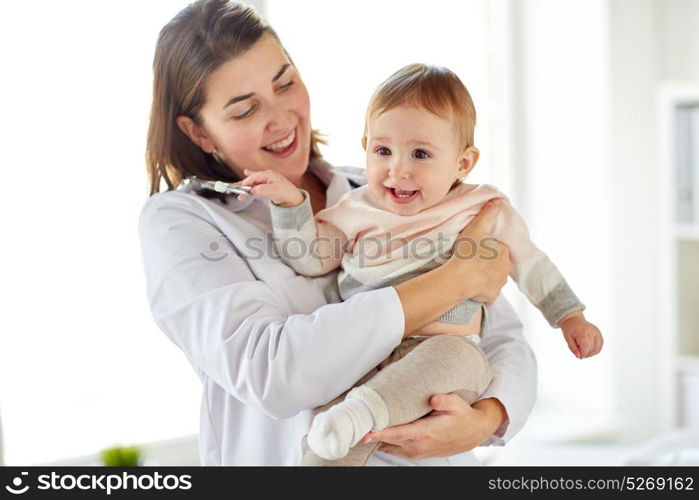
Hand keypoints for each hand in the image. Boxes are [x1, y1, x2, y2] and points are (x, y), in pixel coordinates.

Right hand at [237, 168, 303, 206]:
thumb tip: (252, 190)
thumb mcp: (272, 191)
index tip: (239, 189)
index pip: (253, 178)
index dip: (245, 183)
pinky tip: (246, 174)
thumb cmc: (285, 193)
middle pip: (252, 178)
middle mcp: (267, 175)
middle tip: (233, 187)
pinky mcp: (268, 184)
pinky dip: (251, 184)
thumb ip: (261, 190)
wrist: (293, 197)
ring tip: (237, 187)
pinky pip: (257, 183)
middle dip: (243, 183)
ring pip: (254, 181)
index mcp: (268, 175)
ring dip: (246, 185)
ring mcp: (268, 179)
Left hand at [359, 394, 505, 459]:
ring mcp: (417, 451)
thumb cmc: (463, 417)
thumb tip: (433, 398)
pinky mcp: (417, 452)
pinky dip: (385, 442)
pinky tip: (377, 433)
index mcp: (425, 433)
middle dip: (372, 434)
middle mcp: (419, 445)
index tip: (364, 431)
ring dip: (377, 438)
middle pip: (388, 441)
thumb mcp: (457, 404)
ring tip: (362, 426)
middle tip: (356, 423)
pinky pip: (396, 449)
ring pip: (390, 446)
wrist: (473, 432)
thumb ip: (445, 401)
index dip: (379, 433)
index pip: (397, 434)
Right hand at [449, 199, 510, 304]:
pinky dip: (483, 292)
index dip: (487, 248)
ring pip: (494, 279)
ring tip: (471, 274)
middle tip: (472, 261)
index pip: (498, 248)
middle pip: (498, 264)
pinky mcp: (492, 296)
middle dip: (489, 263)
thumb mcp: (477, 228)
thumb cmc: (468, 252)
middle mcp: (506, 269)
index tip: (476, 249)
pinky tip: (473, 288)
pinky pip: (489, 294)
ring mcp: (499, 284)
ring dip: (486, 277)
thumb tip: (498, 200)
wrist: (459, 278)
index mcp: (504, 252)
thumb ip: (488, 214)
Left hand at [558, 311, 602, 357]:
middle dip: (586, 353)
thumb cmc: (569, 328)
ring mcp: (597, 332)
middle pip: (592, 349)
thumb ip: (573, 348)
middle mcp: (592, 331)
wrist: (574, 319)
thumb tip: (579, 356)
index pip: (586, 347)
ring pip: (598, 348)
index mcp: (583, 331)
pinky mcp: (599, 333)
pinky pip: (600, 345)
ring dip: (591, 353)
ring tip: (583, 350)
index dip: (583, 354)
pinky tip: (588, 348)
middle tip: (579, 351)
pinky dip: (595, 349)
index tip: (579, 356)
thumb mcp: (567, 338)